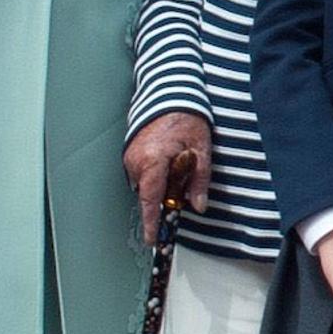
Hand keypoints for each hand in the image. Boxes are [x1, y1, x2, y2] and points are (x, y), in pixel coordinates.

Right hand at [122, 111, 211, 242]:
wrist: (171, 94)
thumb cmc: (187, 117)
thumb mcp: (202, 148)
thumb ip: (199, 179)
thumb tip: (199, 206)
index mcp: (154, 160)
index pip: (150, 199)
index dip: (151, 222)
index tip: (152, 239)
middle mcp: (137, 160)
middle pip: (149, 194)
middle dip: (165, 197)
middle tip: (183, 186)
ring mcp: (130, 156)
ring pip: (146, 184)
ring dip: (161, 183)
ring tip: (178, 164)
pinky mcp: (130, 152)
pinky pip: (142, 173)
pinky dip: (155, 174)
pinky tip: (169, 161)